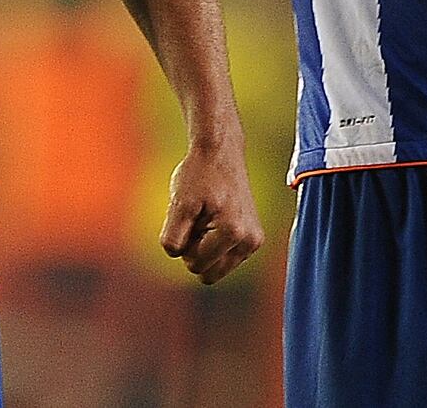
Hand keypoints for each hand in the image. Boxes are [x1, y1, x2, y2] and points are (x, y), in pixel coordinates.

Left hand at [159, 142, 263, 284]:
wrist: (220, 152)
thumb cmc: (198, 174)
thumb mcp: (179, 203)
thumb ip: (173, 237)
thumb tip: (177, 256)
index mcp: (234, 233)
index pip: (195, 266)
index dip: (185, 244)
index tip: (191, 217)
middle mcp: (250, 241)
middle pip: (208, 273)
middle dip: (196, 250)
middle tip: (198, 219)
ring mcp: (254, 241)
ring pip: (216, 268)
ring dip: (205, 246)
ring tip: (207, 216)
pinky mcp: (253, 239)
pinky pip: (224, 258)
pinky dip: (215, 243)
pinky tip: (216, 217)